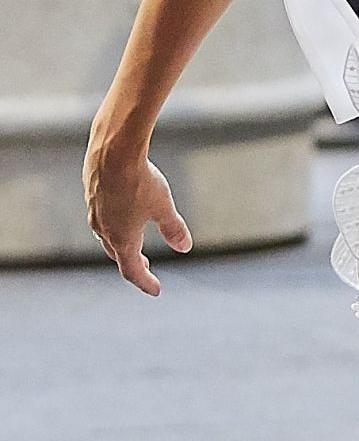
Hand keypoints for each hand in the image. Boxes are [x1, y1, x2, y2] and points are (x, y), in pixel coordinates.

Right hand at [83, 137, 191, 296]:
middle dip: (133, 262)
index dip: (146, 282)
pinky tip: (121, 210)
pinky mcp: (91, 193)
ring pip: (106, 234)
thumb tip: (185, 247)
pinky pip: (101, 215)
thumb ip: (174, 228)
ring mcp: (94, 211)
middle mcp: (103, 229)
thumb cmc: (140, 180)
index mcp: (121, 239)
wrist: (113, 150)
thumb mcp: (163, 206)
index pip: (132, 270)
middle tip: (146, 267)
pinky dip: (113, 221)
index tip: (156, 290)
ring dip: (120, 242)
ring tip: (133, 240)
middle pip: (117, 254)